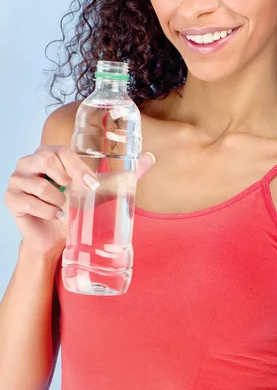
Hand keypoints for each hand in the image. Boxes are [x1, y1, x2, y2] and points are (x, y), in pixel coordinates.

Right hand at [4, 145, 154, 258]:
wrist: (55, 238)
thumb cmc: (75, 210)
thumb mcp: (100, 192)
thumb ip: (123, 175)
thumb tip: (151, 158)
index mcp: (50, 154)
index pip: (63, 151)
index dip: (78, 168)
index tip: (91, 185)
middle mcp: (30, 161)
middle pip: (47, 159)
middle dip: (66, 181)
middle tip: (74, 197)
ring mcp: (17, 179)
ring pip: (40, 184)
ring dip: (58, 201)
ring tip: (64, 209)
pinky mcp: (10, 198)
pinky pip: (29, 202)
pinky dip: (47, 212)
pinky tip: (54, 216)